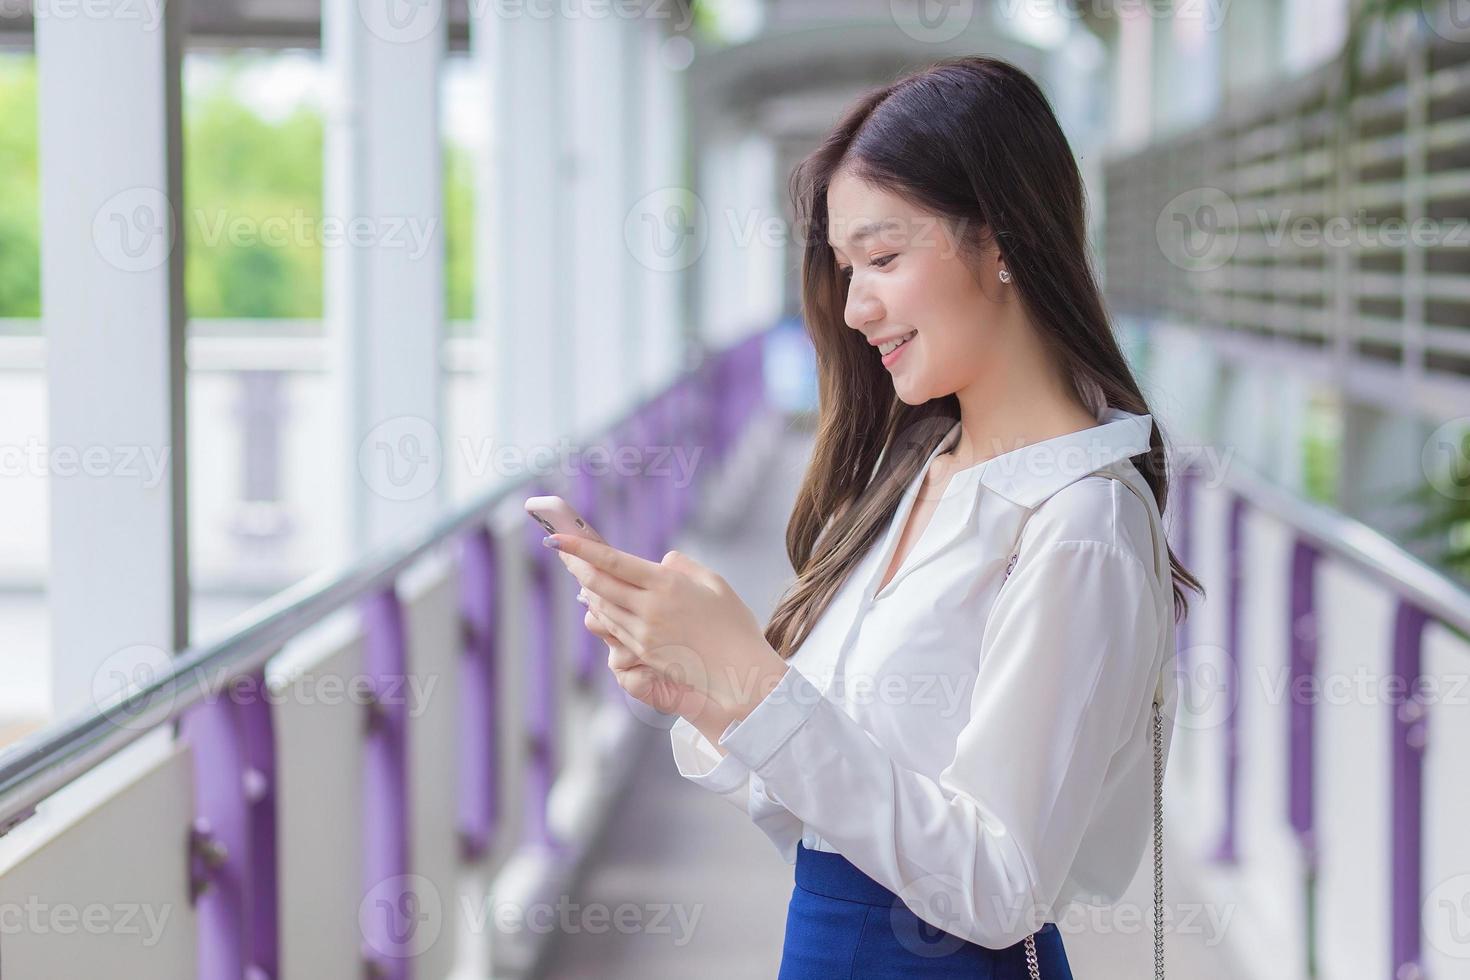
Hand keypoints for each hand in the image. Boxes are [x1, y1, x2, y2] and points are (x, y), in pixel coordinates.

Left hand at [548, 535, 788, 718]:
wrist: (739, 672)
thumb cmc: (732, 623)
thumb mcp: (713, 582)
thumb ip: (682, 565)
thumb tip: (659, 561)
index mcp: (666, 585)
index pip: (612, 562)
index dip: (580, 549)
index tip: (558, 539)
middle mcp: (649, 609)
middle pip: (597, 584)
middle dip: (575, 566)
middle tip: (561, 551)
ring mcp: (643, 633)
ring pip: (601, 606)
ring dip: (587, 589)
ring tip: (580, 572)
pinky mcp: (643, 652)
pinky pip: (613, 626)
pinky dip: (602, 610)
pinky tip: (599, 602)